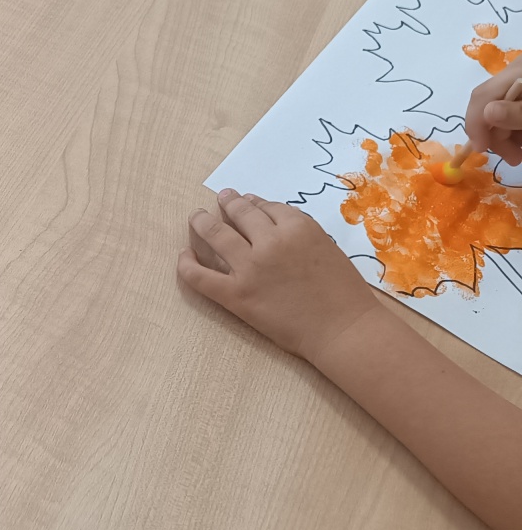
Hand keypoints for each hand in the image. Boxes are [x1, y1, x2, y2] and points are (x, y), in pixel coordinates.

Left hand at [177, 189, 382, 365]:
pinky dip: (186, 264)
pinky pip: (200, 276)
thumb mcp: (327, 247)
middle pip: (239, 213)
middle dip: (227, 203)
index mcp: (297, 227)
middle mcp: (270, 241)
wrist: (344, 330)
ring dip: (201, 222)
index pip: (265, 206)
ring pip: (215, 234)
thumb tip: (270, 219)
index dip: (252, 202)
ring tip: (196, 217)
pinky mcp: (236, 295)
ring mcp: (250, 267)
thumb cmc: (344, 292)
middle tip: (220, 199)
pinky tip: (183, 256)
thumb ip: (299, 232)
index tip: (245, 201)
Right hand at [465, 58, 521, 164]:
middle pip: (489, 104)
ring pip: (500, 108)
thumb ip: (518, 113)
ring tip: (519, 151)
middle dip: (496, 135)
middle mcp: (514, 71)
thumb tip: (488, 114)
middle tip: (512, 158)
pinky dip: (515, 125)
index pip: (482, 97)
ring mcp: (519, 77)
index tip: (479, 150)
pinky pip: (511, 105)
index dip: (476, 126)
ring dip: (506, 133)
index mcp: (517, 72)